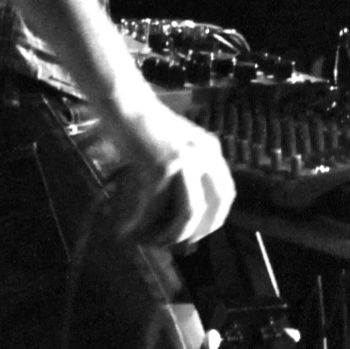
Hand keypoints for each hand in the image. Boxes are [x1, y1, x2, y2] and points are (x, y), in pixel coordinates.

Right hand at [101, 98, 234, 247]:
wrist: (124, 103)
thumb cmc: (143, 125)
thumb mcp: (177, 144)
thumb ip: (186, 171)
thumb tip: (181, 213)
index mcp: (211, 150)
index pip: (225, 193)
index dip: (213, 219)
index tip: (196, 234)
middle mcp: (204, 156)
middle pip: (213, 208)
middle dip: (196, 232)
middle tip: (176, 245)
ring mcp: (185, 161)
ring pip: (188, 214)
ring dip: (171, 235)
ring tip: (151, 242)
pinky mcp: (161, 167)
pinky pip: (153, 207)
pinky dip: (139, 224)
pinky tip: (126, 232)